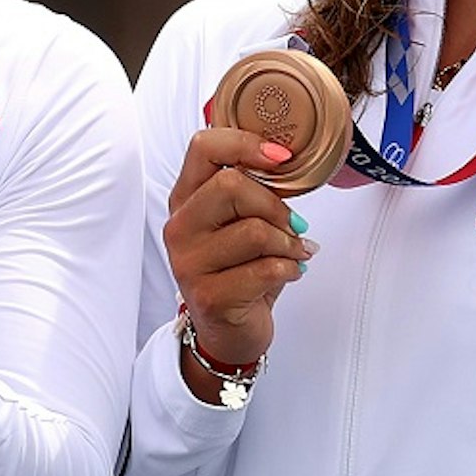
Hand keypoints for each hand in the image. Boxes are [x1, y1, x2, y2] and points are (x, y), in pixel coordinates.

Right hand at [162, 125, 311, 393]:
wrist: (229, 332)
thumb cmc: (239, 270)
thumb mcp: (239, 222)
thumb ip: (253, 189)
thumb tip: (289, 161)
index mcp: (185, 198)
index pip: (203, 146)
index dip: (247, 144)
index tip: (282, 159)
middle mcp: (179, 227)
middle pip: (231, 185)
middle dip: (276, 205)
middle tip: (294, 226)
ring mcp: (189, 263)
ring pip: (254, 230)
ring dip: (289, 243)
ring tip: (295, 253)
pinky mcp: (209, 296)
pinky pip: (266, 269)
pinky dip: (290, 269)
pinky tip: (291, 273)